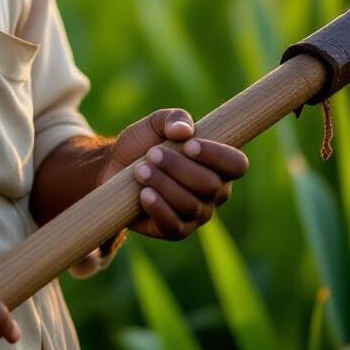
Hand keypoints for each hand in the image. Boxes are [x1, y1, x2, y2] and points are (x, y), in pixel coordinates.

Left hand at [98, 109, 248, 240]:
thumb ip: (173, 119)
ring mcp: (197, 214)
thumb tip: (183, 131)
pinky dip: (158, 207)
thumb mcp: (155, 123)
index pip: (236, 164)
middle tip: (152, 154)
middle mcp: (214, 192)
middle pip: (210, 185)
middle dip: (178, 167)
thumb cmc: (142, 143)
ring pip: (190, 204)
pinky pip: (174, 225)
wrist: (113, 166)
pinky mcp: (176, 230)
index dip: (216, 156)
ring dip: (162, 183)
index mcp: (217, 164)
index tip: (188, 145)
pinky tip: (144, 194)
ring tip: (140, 170)